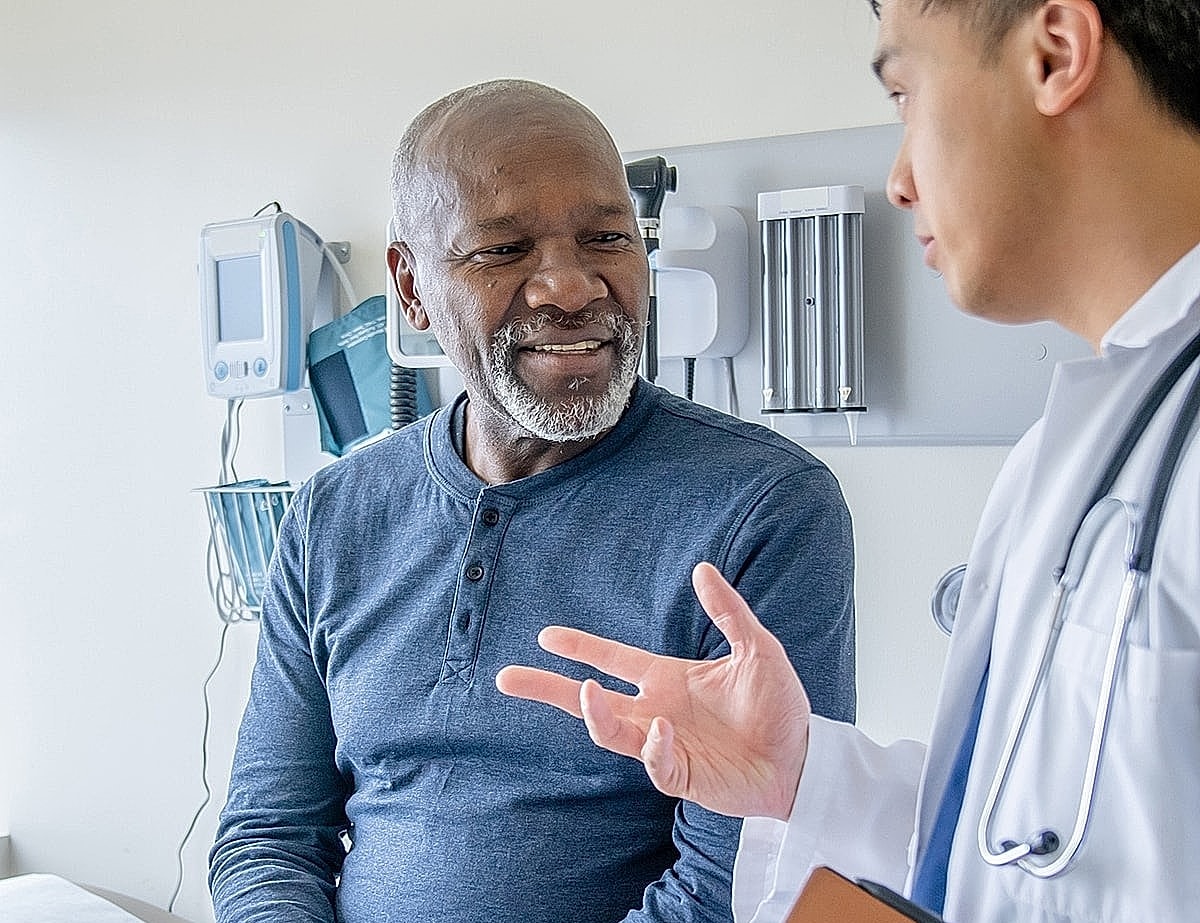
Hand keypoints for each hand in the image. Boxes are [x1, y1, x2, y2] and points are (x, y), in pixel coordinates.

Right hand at [495, 562, 810, 820]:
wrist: (802, 756)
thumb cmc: (778, 704)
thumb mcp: (757, 648)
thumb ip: (728, 612)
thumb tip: (702, 569)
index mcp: (668, 678)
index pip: (613, 659)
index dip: (580, 647)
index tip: (546, 635)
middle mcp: (656, 710)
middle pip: (588, 701)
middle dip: (548, 689)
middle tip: (506, 679)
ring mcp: (664, 745)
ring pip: (610, 732)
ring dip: (594, 714)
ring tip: (584, 693)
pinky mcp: (681, 775)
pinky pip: (655, 763)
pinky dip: (653, 747)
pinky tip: (662, 729)